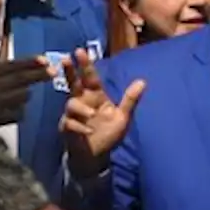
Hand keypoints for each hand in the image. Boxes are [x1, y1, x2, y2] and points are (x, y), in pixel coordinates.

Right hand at [0, 57, 54, 127]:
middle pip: (22, 79)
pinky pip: (16, 114)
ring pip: (22, 97)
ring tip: (23, 93)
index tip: (45, 59)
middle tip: (54, 72)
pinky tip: (13, 111)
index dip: (29, 62)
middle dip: (39, 75)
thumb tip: (2, 64)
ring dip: (24, 94)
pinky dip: (17, 112)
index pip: (12, 65)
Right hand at [60, 48, 145, 177]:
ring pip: (71, 104)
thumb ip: (130, 100)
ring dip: (81, 108)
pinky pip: (69, 123)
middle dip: (70, 71)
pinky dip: (79, 126)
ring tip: (92, 114)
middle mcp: (82, 101)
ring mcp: (73, 115)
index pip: (90, 76)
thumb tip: (143, 81)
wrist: (96, 158)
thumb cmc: (109, 135)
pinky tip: (89, 132)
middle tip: (66, 59)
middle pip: (73, 83)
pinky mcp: (67, 128)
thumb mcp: (123, 117)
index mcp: (95, 95)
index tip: (80, 51)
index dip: (85, 64)